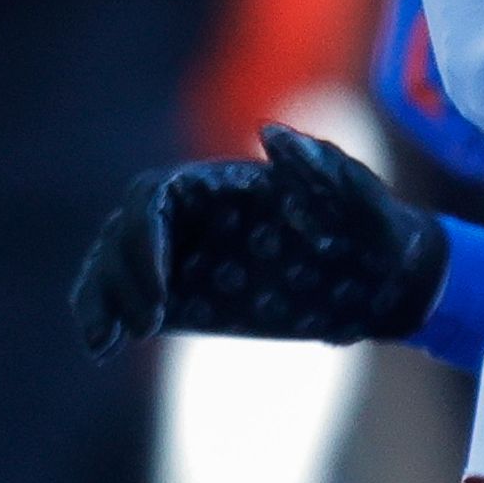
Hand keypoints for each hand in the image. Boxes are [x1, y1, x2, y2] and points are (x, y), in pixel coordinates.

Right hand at [70, 125, 449, 357]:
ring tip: (104, 343)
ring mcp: (184, 256)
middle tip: (148, 325)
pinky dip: (104, 319)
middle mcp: (193, 216)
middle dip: (122, 276)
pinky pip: (127, 302)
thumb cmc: (379, 233)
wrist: (385, 282)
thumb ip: (326, 167)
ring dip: (99, 300)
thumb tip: (267, 133)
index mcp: (223, 183)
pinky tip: (100, 349)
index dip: (142, 235)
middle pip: (122, 233)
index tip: (160, 286)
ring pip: (112, 266)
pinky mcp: (183, 297)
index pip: (154, 195)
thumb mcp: (366, 202)